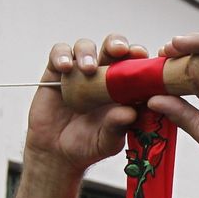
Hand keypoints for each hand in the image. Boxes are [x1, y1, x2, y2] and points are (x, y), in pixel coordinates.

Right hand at [26, 34, 150, 171]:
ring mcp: (79, 72)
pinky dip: (62, 55)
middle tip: (120, 50)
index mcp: (123, 88)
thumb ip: (117, 127)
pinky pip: (59, 53)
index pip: (134, 64)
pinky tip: (65, 68)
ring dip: (88, 52)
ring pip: (85, 47)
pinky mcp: (56, 71)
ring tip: (88, 69)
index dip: (140, 57)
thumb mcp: (107, 141)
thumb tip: (130, 112)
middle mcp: (103, 75)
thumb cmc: (88, 146)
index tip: (142, 56)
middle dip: (118, 44)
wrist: (57, 154)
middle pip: (112, 47)